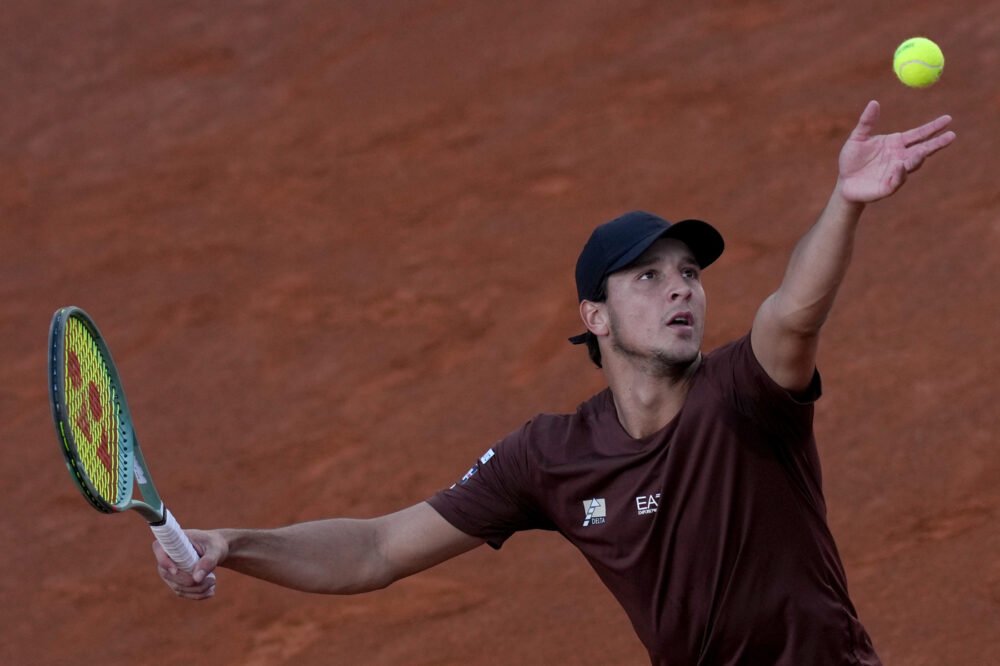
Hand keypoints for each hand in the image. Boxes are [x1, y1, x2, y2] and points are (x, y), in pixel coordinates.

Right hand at [153, 528, 225, 599]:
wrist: (216, 550)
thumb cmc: (215, 544)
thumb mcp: (216, 549)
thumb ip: (208, 561)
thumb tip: (196, 579)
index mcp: (175, 540)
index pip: (159, 548)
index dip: (164, 561)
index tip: (175, 571)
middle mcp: (168, 556)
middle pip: (167, 574)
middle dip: (189, 581)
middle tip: (212, 580)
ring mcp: (170, 571)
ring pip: (177, 587)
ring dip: (196, 589)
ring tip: (213, 582)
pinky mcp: (176, 581)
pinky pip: (182, 592)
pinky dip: (197, 594)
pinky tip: (211, 591)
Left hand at [838, 100, 955, 202]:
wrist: (844, 182)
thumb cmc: (852, 159)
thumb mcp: (857, 138)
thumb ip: (866, 122)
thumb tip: (874, 102)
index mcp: (896, 143)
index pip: (919, 134)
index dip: (933, 127)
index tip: (948, 119)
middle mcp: (901, 157)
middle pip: (923, 149)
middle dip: (937, 143)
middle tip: (951, 135)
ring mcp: (897, 172)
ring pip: (913, 164)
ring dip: (918, 158)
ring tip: (923, 151)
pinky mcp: (889, 186)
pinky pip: (897, 180)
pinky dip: (900, 173)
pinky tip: (900, 166)